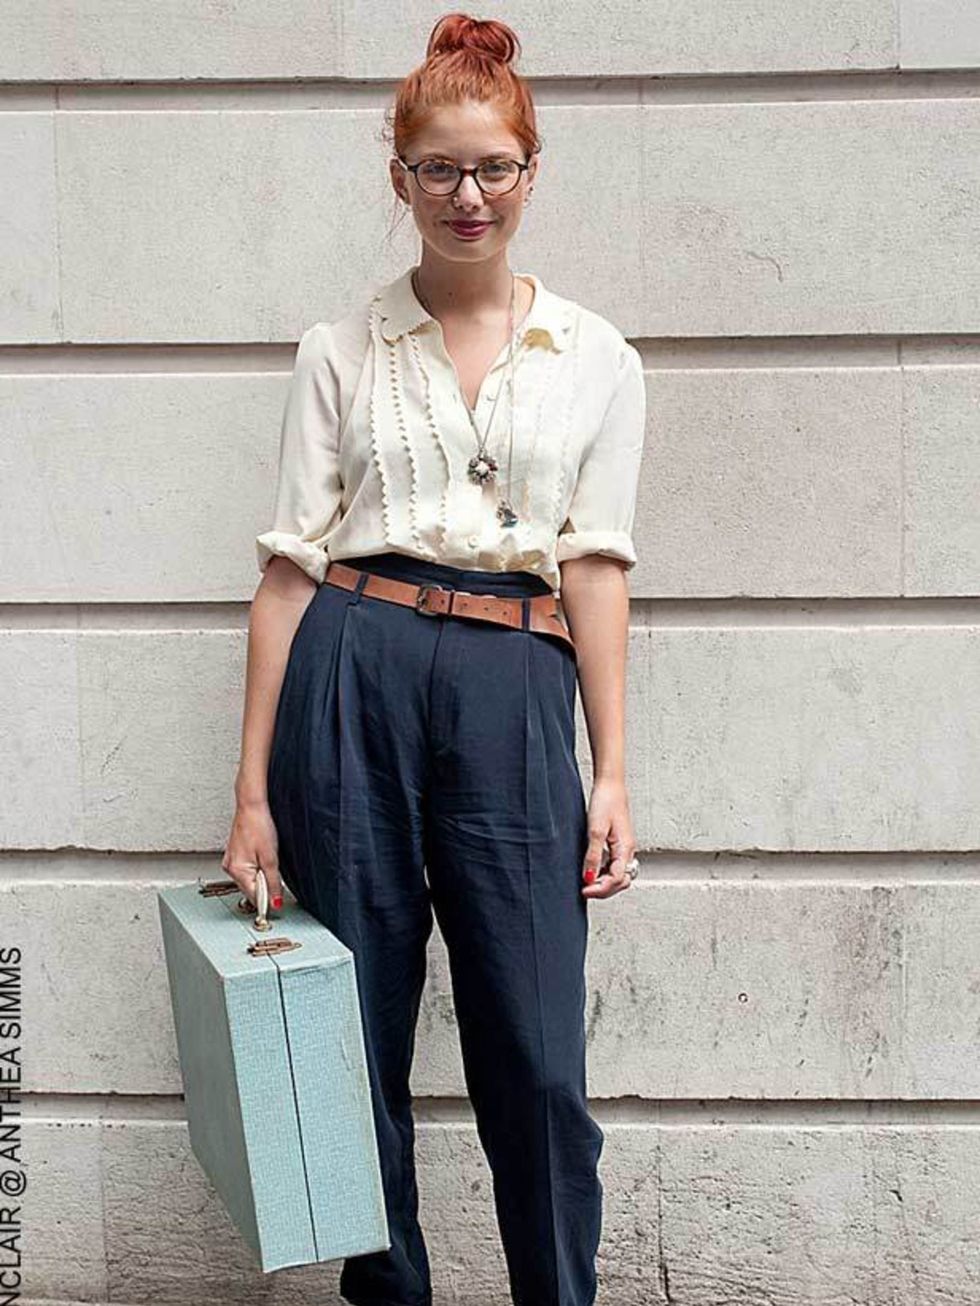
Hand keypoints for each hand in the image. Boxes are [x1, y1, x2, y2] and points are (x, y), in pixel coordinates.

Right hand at [221, 796, 284, 909]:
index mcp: (237, 870)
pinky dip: (256, 868)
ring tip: (267, 859)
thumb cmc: (259, 826)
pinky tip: (262, 857)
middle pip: (250, 889)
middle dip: (264, 885)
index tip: (278, 901)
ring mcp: (230, 862)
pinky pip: (246, 870)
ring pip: (249, 880)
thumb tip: (275, 902)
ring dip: (260, 876)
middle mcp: (230, 868)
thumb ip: (273, 882)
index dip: (267, 899)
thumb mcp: (271, 858)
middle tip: (274, 869)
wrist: (251, 807)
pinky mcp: (234, 856)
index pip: (253, 896)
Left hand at [581, 777, 636, 899]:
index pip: (617, 879)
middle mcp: (628, 850)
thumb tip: (588, 878)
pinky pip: (614, 866)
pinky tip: (592, 871)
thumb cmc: (606, 802)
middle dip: (604, 890)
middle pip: (621, 881)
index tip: (584, 890)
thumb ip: (592, 856)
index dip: (600, 889)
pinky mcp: (618, 843)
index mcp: (625, 848)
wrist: (610, 785)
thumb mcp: (595, 830)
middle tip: (585, 891)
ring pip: (619, 875)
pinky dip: (604, 873)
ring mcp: (624, 848)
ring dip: (605, 883)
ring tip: (587, 883)